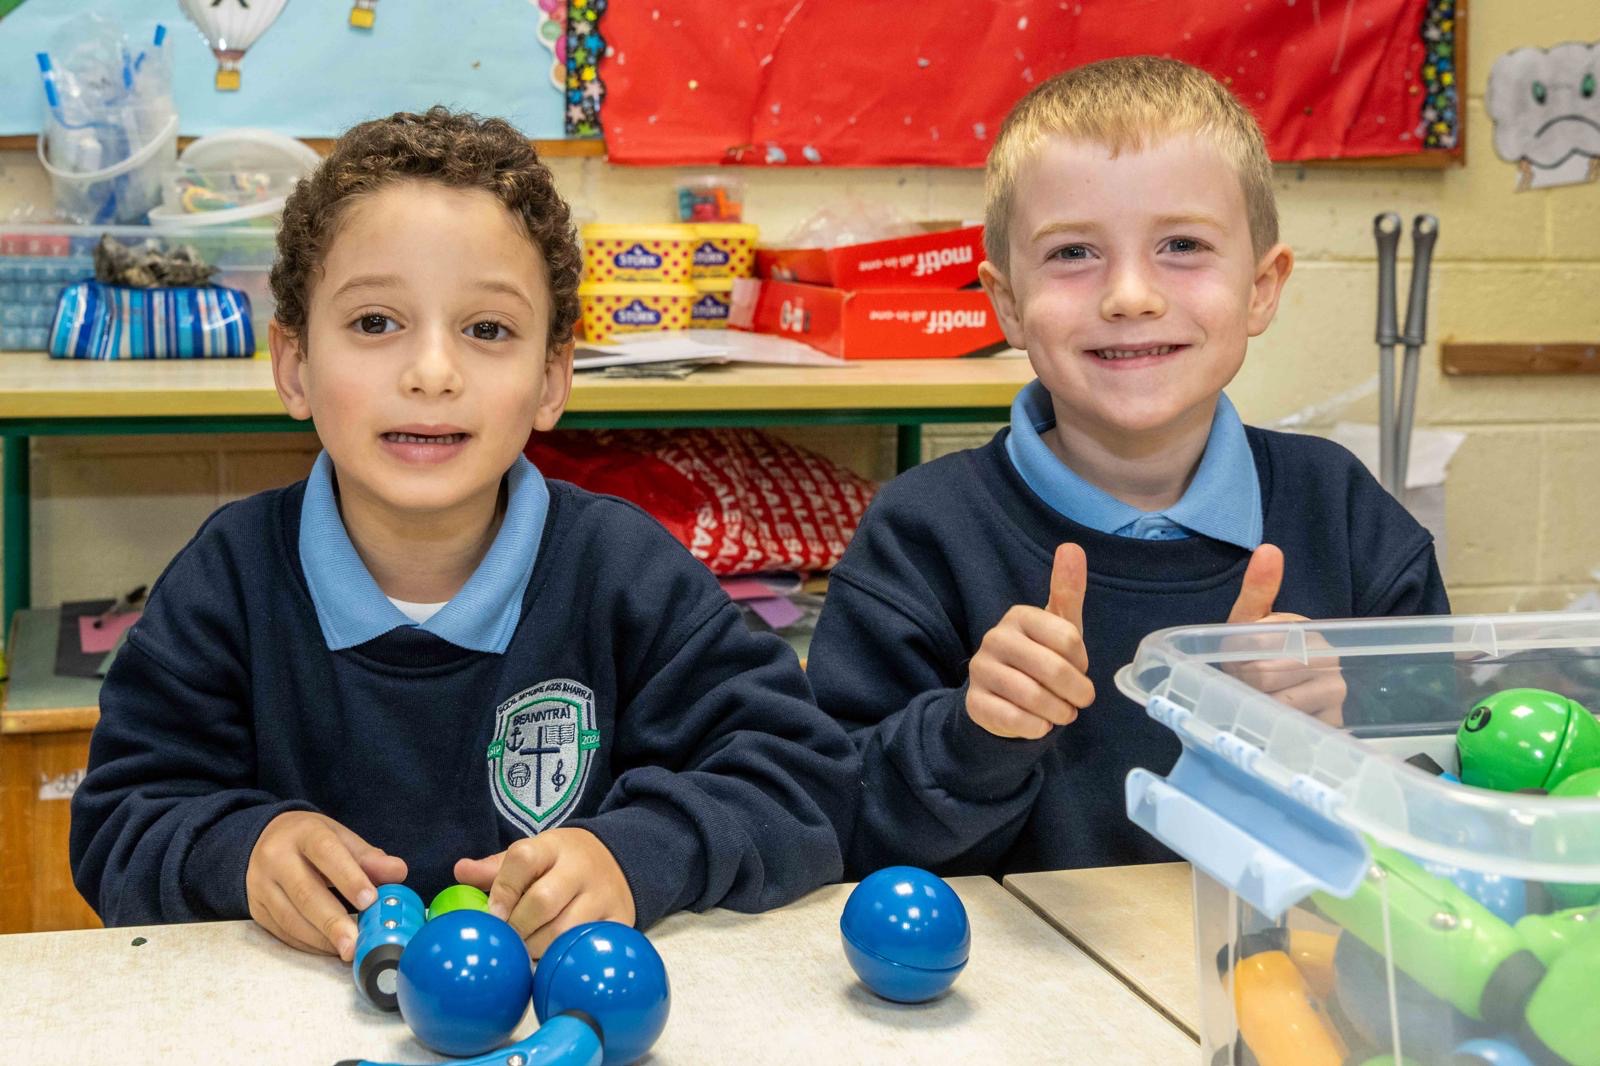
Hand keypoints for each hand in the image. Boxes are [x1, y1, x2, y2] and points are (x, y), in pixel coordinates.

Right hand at [246, 811, 406, 959]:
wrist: (263, 841)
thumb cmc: (310, 841)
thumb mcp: (340, 837)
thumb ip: (368, 857)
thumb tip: (398, 872)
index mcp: (303, 833)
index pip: (326, 853)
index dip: (349, 878)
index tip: (369, 901)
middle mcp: (276, 858)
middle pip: (305, 893)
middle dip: (333, 922)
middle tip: (356, 943)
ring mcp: (261, 886)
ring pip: (291, 918)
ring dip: (322, 939)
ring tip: (348, 950)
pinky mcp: (257, 910)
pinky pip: (283, 932)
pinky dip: (309, 944)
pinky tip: (330, 948)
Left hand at [454, 827, 634, 957]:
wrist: (617, 861)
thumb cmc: (561, 864)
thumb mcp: (533, 855)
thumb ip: (496, 868)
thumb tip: (459, 871)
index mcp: (554, 846)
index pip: (523, 858)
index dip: (503, 890)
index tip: (493, 915)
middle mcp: (581, 868)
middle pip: (543, 900)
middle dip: (517, 927)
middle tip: (508, 941)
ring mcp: (603, 895)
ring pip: (564, 930)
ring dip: (537, 948)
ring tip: (526, 953)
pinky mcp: (619, 920)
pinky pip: (587, 945)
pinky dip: (565, 958)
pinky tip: (551, 960)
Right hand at [966, 543, 1095, 739]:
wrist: (1002, 698)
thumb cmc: (1039, 657)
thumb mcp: (1058, 627)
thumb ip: (1068, 590)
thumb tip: (1072, 547)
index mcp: (1019, 616)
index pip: (1069, 639)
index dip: (1081, 662)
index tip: (1078, 667)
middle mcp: (995, 638)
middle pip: (1053, 670)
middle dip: (1076, 692)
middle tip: (1079, 700)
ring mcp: (981, 670)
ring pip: (1034, 697)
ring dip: (1059, 712)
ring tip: (1062, 713)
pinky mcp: (974, 702)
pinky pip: (1015, 719)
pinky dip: (1037, 727)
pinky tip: (1039, 724)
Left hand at [1223, 544, 1346, 724]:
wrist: (1273, 694)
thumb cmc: (1257, 654)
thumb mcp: (1248, 622)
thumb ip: (1257, 589)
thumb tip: (1269, 548)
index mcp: (1308, 631)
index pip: (1254, 645)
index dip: (1236, 656)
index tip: (1240, 659)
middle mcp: (1329, 659)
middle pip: (1262, 675)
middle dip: (1245, 681)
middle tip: (1247, 681)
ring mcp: (1335, 693)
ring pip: (1275, 703)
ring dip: (1258, 704)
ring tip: (1262, 696)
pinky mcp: (1332, 723)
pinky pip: (1290, 725)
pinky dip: (1275, 724)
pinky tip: (1275, 717)